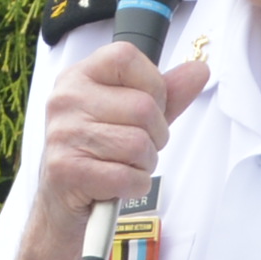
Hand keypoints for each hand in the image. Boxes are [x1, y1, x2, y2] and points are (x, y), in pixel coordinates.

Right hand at [31, 43, 211, 233]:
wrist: (61, 202)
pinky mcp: (66, 170)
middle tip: (137, 148)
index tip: (150, 106)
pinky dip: (134, 186)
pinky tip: (119, 184)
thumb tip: (199, 70)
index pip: (126, 56)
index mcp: (78, 77)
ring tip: (125, 165)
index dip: (153, 84)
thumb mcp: (130, 116)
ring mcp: (63, 134)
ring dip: (145, 163)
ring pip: (138, 144)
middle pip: (143, 107)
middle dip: (156, 135)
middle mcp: (66, 100)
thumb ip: (165, 93)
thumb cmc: (98, 153)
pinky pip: (127, 176)